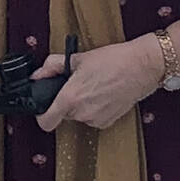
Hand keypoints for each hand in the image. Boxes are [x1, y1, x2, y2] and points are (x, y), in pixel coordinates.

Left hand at [34, 37, 161, 132]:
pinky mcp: (108, 122)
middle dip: (65, 101)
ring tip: (93, 86)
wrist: (141, 67)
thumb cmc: (113, 60)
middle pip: (62, 114)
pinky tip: (103, 93)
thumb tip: (38, 74)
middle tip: (76, 83)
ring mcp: (96, 120)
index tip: (43, 106)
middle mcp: (82, 113)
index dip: (41, 114)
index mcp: (71, 98)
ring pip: (78, 115)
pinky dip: (93, 108)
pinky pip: (92, 118)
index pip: (45, 121)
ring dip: (80, 104)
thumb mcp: (78, 58)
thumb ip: (52, 66)